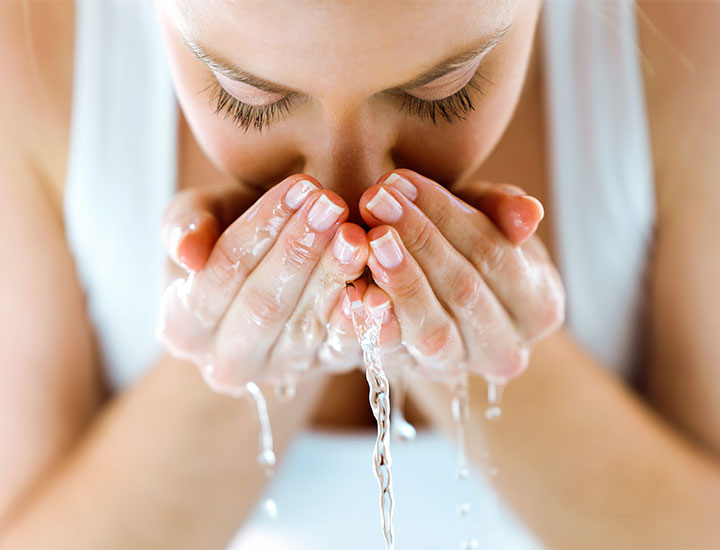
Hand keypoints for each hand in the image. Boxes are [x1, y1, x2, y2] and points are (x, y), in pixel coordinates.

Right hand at [155, 175, 369, 394]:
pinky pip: (344, 348)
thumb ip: (184, 224)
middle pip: (263, 305)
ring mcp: (278, 370)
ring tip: (356, 233)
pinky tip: (376, 286)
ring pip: (305, 326)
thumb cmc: (229, 231)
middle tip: (332, 205)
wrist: (269, 268)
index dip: (260, 229)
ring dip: (334, 276)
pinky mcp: (323, 368)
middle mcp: (226, 361)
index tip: (297, 187)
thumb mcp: (199, 215)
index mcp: (182, 326)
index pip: (222, 274)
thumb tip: (188, 254)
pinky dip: (362, 319)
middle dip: (299, 251)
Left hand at [355, 169, 565, 382]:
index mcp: (539, 307)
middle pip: (464, 291)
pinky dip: (374, 322)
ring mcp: (459, 368)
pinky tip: (355, 290)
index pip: (496, 255)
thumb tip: (529, 214)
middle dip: (417, 240)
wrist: (441, 299)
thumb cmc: (468, 246)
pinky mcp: (415, 375)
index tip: (402, 180)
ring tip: (369, 239)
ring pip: (433, 330)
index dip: (448, 216)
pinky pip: (394, 354)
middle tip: (376, 200)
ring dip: (399, 280)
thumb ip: (505, 210)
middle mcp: (505, 349)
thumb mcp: (488, 218)